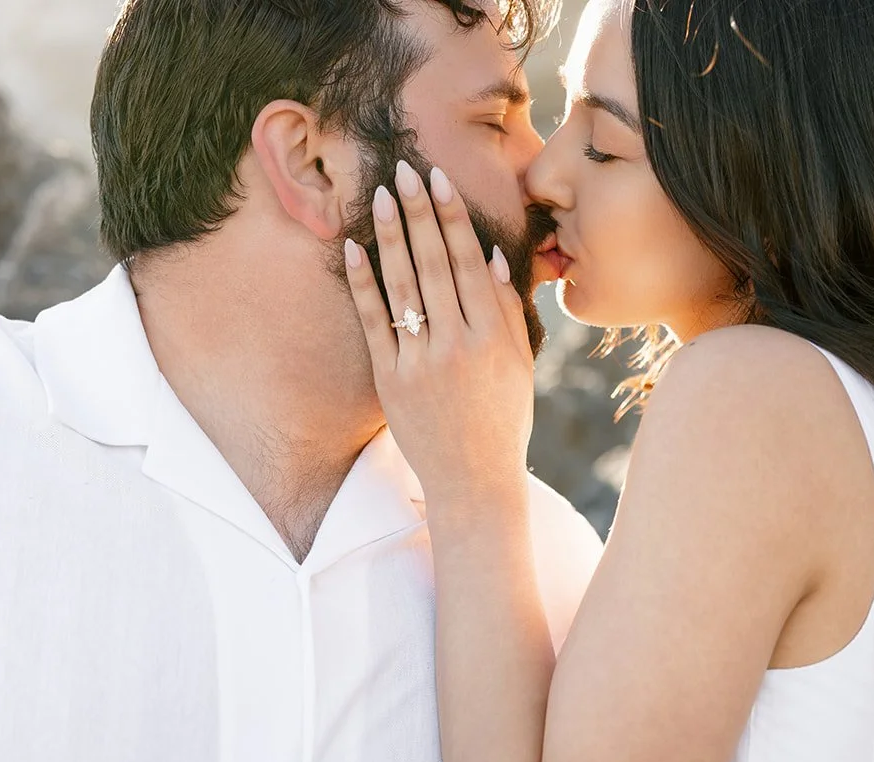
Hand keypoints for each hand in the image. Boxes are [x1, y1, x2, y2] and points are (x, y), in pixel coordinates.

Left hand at [344, 160, 535, 510]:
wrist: (474, 482)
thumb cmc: (503, 421)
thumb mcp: (520, 366)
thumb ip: (507, 311)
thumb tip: (492, 257)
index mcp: (493, 337)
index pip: (469, 263)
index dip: (453, 218)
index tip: (439, 180)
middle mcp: (458, 345)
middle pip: (435, 265)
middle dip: (419, 214)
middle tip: (404, 169)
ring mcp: (420, 362)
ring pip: (404, 286)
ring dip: (391, 236)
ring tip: (381, 195)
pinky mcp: (390, 380)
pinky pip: (374, 322)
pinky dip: (362, 284)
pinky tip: (353, 248)